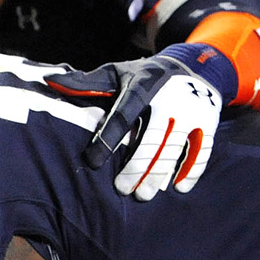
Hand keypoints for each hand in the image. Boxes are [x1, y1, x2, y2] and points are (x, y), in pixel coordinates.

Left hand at [83, 57, 220, 199]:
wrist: (195, 65)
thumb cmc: (144, 76)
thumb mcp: (117, 73)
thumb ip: (87, 83)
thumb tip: (51, 81)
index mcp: (141, 86)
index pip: (122, 116)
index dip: (107, 140)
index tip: (92, 162)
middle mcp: (169, 98)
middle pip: (150, 139)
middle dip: (136, 167)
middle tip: (122, 189)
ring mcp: (191, 110)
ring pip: (174, 148)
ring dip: (159, 175)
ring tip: (145, 195)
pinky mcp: (208, 121)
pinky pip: (201, 150)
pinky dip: (191, 170)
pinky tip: (178, 188)